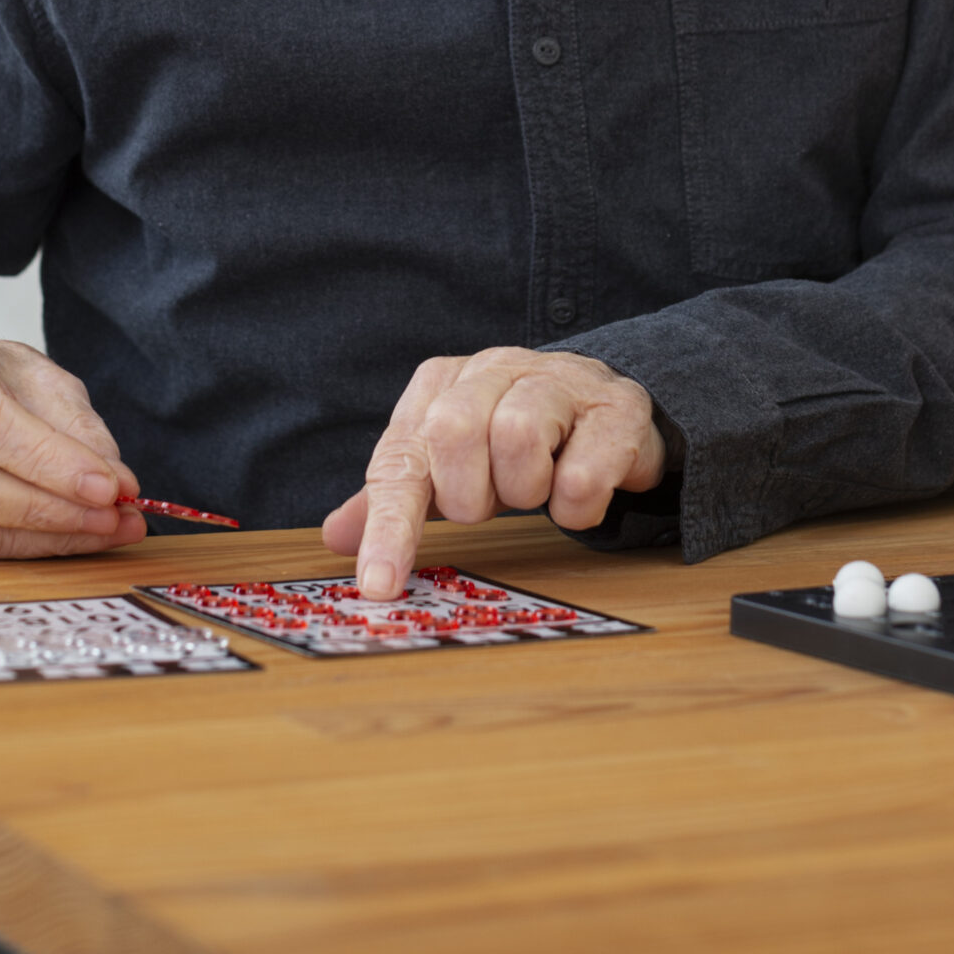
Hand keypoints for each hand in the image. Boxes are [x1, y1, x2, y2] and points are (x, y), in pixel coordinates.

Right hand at [0, 329, 146, 559]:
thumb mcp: (36, 376)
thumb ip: (75, 424)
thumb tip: (115, 483)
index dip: (45, 461)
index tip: (107, 486)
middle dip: (45, 508)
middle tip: (111, 517)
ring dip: (41, 537)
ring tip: (104, 531)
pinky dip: (22, 548)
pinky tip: (67, 539)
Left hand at [321, 346, 665, 598]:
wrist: (601, 407)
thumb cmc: (511, 441)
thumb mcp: (446, 466)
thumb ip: (393, 498)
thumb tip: (337, 537)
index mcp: (440, 384)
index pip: (400, 458)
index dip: (388, 527)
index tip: (379, 585)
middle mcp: (494, 368)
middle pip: (454, 432)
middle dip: (470, 494)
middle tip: (490, 503)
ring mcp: (558, 380)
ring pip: (518, 437)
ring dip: (526, 490)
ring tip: (536, 488)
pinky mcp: (616, 408)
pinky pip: (583, 474)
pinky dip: (575, 506)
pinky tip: (576, 495)